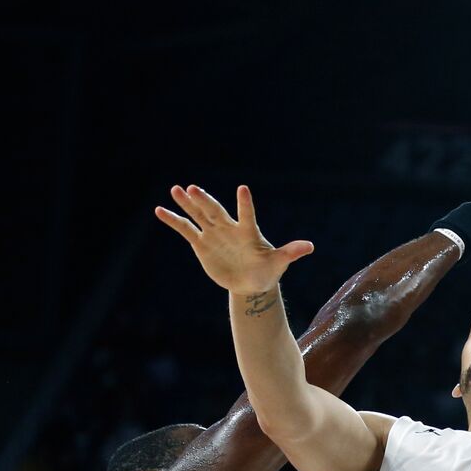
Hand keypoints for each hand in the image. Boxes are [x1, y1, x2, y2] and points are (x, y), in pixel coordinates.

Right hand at [155, 184, 313, 293]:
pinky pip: (185, 229)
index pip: (247, 215)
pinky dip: (173, 220)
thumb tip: (310, 247)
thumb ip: (290, 253)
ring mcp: (214, 234)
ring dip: (187, 203)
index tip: (242, 189)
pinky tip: (159, 210)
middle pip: (215, 211)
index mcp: (248, 231)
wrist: (250, 281)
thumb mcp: (278, 264)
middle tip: (192, 188)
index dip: (245, 204)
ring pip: (199, 214)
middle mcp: (229, 228)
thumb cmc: (267, 271)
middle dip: (205, 201)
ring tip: (176, 189)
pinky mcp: (201, 243)